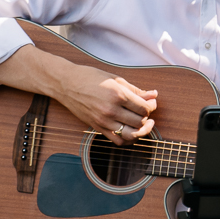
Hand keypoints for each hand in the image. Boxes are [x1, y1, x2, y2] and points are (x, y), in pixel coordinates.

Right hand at [0, 45, 157, 144]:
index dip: (151, 106)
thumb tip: (153, 95)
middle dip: (147, 117)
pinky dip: (127, 138)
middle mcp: (111, 110)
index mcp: (118, 94)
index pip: (144, 108)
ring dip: (140, 131)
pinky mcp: (97, 128)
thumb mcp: (115, 79)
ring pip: (131, 135)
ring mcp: (104, 121)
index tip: (150, 102)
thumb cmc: (90, 77)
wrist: (66, 84)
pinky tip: (129, 130)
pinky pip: (117, 140)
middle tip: (146, 111)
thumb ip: (136, 90)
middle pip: (139, 121)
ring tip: (143, 124)